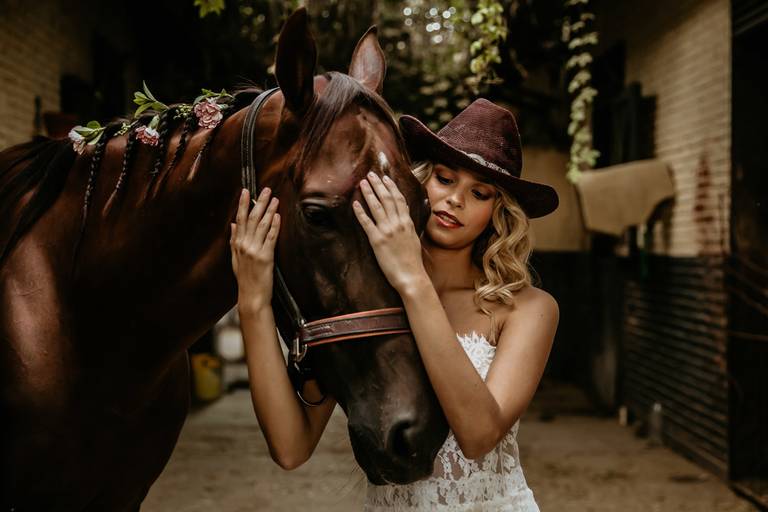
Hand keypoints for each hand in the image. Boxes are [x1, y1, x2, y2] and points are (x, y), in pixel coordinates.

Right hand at [230, 187, 279, 310]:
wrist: (251, 296)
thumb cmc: (245, 278)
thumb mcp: (235, 259)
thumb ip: (234, 240)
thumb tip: (233, 224)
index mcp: (237, 244)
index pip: (239, 219)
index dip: (242, 204)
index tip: (245, 191)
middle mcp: (244, 245)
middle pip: (251, 218)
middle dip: (259, 202)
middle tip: (266, 190)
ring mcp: (254, 250)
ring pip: (261, 225)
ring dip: (269, 210)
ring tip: (275, 199)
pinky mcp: (265, 257)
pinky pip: (271, 237)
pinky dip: (274, 225)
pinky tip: (278, 216)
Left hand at [353, 172, 428, 293]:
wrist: (411, 275)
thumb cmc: (412, 260)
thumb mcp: (413, 238)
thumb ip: (407, 225)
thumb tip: (404, 213)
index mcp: (407, 222)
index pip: (398, 199)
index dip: (391, 187)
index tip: (385, 177)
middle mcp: (397, 224)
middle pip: (387, 199)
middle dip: (378, 185)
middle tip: (370, 175)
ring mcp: (387, 231)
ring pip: (377, 207)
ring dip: (369, 193)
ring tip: (362, 183)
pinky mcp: (377, 241)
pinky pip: (367, 223)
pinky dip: (360, 212)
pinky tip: (355, 204)